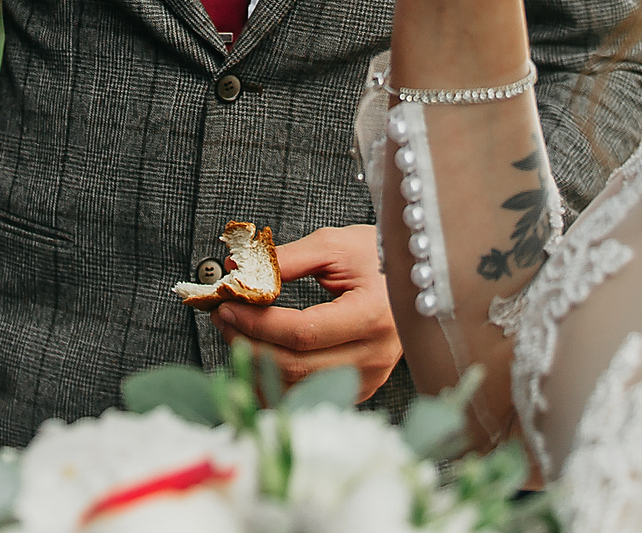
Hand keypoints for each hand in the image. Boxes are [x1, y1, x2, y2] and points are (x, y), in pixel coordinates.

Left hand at [214, 225, 402, 400]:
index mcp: (373, 316)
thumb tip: (237, 271)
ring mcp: (370, 377)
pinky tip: (257, 358)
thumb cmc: (377, 255)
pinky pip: (309, 395)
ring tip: (235, 334)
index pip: (302, 332)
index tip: (228, 304)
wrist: (417, 276)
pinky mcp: (361, 388)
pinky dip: (275, 382)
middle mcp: (375, 355)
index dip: (258, 322)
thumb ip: (284, 260)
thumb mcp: (333, 245)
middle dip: (249, 343)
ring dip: (257, 365)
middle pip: (296, 366)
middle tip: (223, 317)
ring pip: (298, 388)